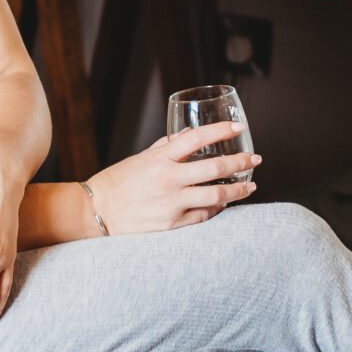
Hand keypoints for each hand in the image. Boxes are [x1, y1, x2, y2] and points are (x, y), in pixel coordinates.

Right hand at [86, 126, 260, 234]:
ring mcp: (170, 204)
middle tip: (254, 159)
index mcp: (158, 158)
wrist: (97, 212)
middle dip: (240, 163)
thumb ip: (165, 148)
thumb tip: (188, 136)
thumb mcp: (140, 158)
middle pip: (214, 168)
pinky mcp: (171, 224)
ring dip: (238, 190)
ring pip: (216, 196)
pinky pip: (203, 216)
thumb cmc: (117, 182)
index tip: (239, 127)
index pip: (196, 138)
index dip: (221, 131)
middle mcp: (167, 179)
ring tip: (250, 186)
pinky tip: (225, 204)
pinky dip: (217, 208)